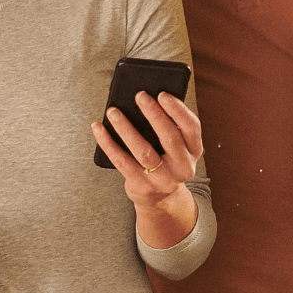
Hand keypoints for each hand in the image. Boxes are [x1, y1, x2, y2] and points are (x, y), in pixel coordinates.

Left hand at [91, 91, 203, 205]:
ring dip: (126, 128)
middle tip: (139, 95)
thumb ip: (169, 126)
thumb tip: (143, 101)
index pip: (191, 128)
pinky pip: (122, 162)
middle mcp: (183, 167)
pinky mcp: (142, 186)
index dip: (178, 110)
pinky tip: (99, 129)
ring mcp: (163, 180)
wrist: (160, 198)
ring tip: (113, 111)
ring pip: (143, 151)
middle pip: (170, 138)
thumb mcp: (177, 146)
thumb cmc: (165, 159)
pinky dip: (108, 143)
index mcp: (194, 150)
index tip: (162, 94)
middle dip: (154, 114)